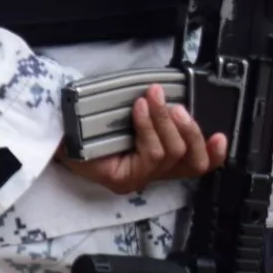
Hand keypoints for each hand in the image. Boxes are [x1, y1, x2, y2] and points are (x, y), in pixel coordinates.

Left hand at [59, 84, 227, 195]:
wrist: (52, 129)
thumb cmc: (87, 119)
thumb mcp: (129, 112)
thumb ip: (154, 110)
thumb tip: (172, 92)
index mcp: (156, 160)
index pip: (195, 163)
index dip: (213, 152)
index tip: (220, 135)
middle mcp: (149, 174)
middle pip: (190, 161)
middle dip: (189, 129)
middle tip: (176, 106)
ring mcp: (135, 179)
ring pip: (170, 154)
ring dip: (165, 122)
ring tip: (152, 99)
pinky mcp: (121, 180)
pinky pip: (150, 155)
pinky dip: (148, 128)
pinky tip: (140, 110)